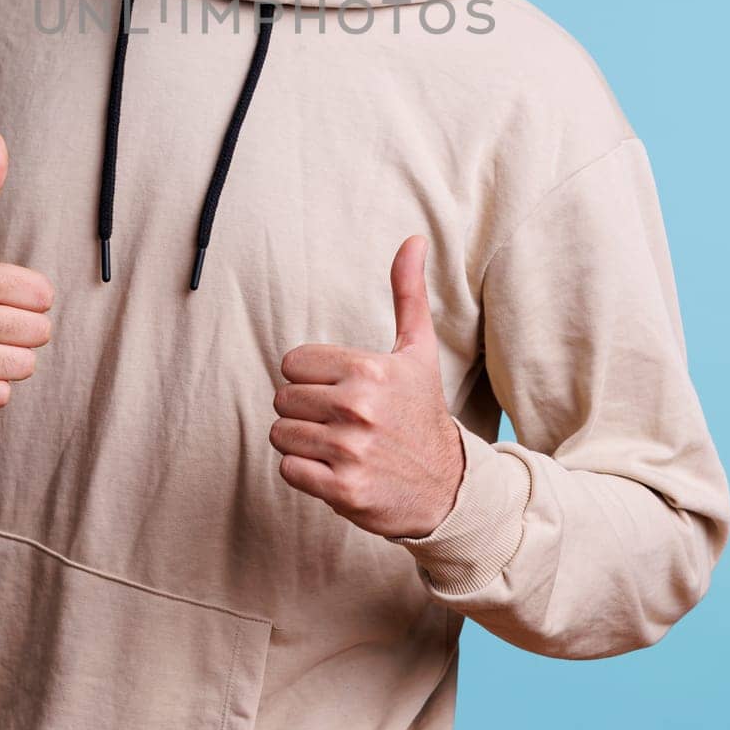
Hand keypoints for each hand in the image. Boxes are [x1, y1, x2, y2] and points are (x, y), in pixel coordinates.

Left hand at [270, 234, 465, 538]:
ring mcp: (350, 451)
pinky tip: (334, 469)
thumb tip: (413, 239)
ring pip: (281, 434)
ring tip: (337, 445)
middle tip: (338, 420)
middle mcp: (358, 407)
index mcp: (369, 369)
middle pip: (282, 398)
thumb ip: (408, 293)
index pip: (292, 363)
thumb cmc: (422, 412)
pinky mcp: (342, 490)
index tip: (340, 389)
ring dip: (302, 442)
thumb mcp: (418, 351)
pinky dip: (304, 472)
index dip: (310, 377)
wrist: (448, 487)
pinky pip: (289, 469)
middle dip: (304, 410)